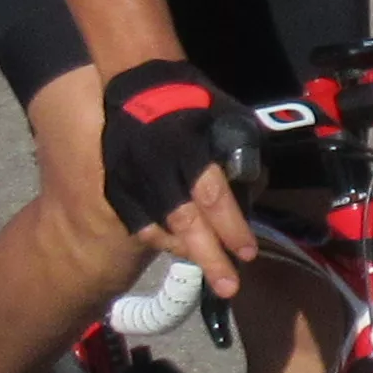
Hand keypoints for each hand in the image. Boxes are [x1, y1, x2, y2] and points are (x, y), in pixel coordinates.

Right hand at [93, 59, 268, 295]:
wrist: (139, 84)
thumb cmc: (192, 102)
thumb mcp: (225, 120)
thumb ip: (238, 154)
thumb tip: (255, 187)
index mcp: (190, 150)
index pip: (213, 196)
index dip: (231, 228)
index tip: (247, 254)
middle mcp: (160, 170)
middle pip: (187, 223)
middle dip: (210, 257)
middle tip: (229, 287)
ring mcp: (134, 181)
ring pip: (160, 229)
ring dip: (186, 253)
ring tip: (210, 274)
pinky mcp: (117, 187)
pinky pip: (138, 224)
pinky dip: (159, 241)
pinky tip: (177, 251)